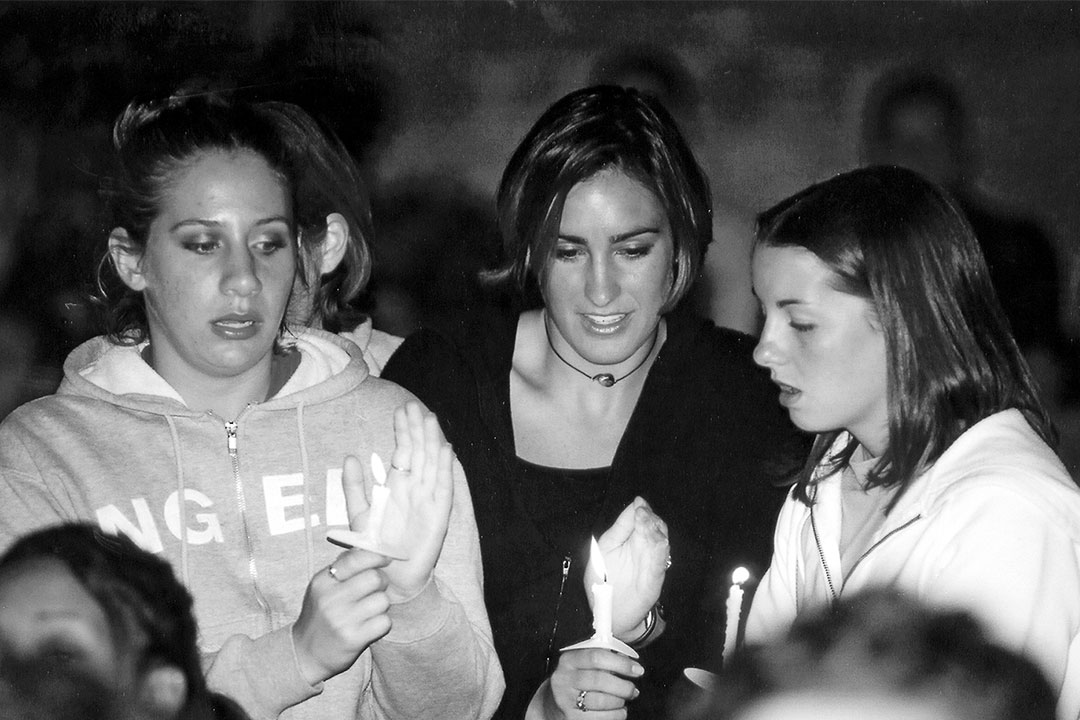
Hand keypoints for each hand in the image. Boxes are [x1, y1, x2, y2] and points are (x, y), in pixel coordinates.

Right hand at [292, 548, 390, 684]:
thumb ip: (343, 567)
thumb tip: (368, 547)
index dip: (377, 557)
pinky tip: (369, 626)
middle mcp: (330, 599)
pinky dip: (381, 624)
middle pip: (375, 578)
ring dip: (381, 605)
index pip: (356, 559)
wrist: (305, 654)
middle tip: (374, 591)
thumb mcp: (322, 588)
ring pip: (382, 600)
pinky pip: (384, 622)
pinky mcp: (353, 639)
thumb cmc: (319, 616)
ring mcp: (342, 620)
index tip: (385, 559)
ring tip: (368, 611)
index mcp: (322, 582)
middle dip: (381, 583)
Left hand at [342, 402, 453, 603]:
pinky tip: (446, 450)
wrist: (389, 577)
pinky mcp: (439, 515)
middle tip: (415, 406)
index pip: (403, 452)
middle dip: (418, 429)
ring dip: (432, 441)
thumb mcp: (359, 514)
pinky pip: (443, 488)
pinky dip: (444, 469)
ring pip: (432, 464)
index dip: (403, 431)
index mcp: (397, 487)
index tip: (401, 410)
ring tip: (430, 419)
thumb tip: (350, 457)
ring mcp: (428, 500)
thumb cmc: (375, 548)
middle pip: (419, 452)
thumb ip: (354, 487)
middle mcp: (415, 489)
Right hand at [543, 648, 642, 719]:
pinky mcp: (572, 719)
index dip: (621, 663)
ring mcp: (566, 701)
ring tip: (623, 700)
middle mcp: (564, 679)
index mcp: (568, 660)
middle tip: (633, 690)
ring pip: (602, 701)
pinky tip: (618, 711)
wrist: (552, 705)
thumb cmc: (575, 682)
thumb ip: (603, 660)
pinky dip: (616, 715)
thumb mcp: (582, 666)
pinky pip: (602, 718)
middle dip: (624, 686)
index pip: (596, 657)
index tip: (637, 669)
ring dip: (620, 702)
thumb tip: (629, 661)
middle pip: (600, 680)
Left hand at [587, 497, 669, 637]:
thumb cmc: (605, 579)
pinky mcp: (655, 577)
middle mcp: (644, 546)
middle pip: (654, 526)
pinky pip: (660, 562)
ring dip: (655, 531)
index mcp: (631, 537)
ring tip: (647, 523)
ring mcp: (651, 561)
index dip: (640, 510)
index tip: (639, 505)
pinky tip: (658, 542)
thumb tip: (637, 503)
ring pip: (660, 541)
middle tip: (643, 513)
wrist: (609, 612)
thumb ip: (621, 526)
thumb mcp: (606, 547)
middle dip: (649, 519)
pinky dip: (661, 551)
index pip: (640, 518)